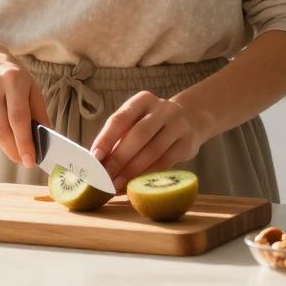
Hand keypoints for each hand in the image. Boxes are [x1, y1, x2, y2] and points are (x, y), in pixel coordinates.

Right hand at [0, 44, 51, 167]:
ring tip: (9, 137)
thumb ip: (39, 111)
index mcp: (12, 79)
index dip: (24, 143)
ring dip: (2, 144)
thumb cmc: (10, 74)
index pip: (18, 118)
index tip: (30, 161)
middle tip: (21, 159)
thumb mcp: (30, 85)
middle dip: (13, 150)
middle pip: (1, 130)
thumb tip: (43, 140)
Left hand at [91, 91, 205, 191]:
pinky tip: (135, 185)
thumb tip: (97, 163)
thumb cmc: (152, 125)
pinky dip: (148, 175)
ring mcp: (178, 125)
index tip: (95, 158)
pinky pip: (166, 162)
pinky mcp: (187, 144)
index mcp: (143, 100)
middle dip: (119, 159)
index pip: (120, 119)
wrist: (190, 120)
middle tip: (104, 177)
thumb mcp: (136, 122)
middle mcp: (162, 109)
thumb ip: (118, 138)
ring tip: (116, 185)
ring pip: (153, 151)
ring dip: (132, 171)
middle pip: (138, 135)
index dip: (106, 139)